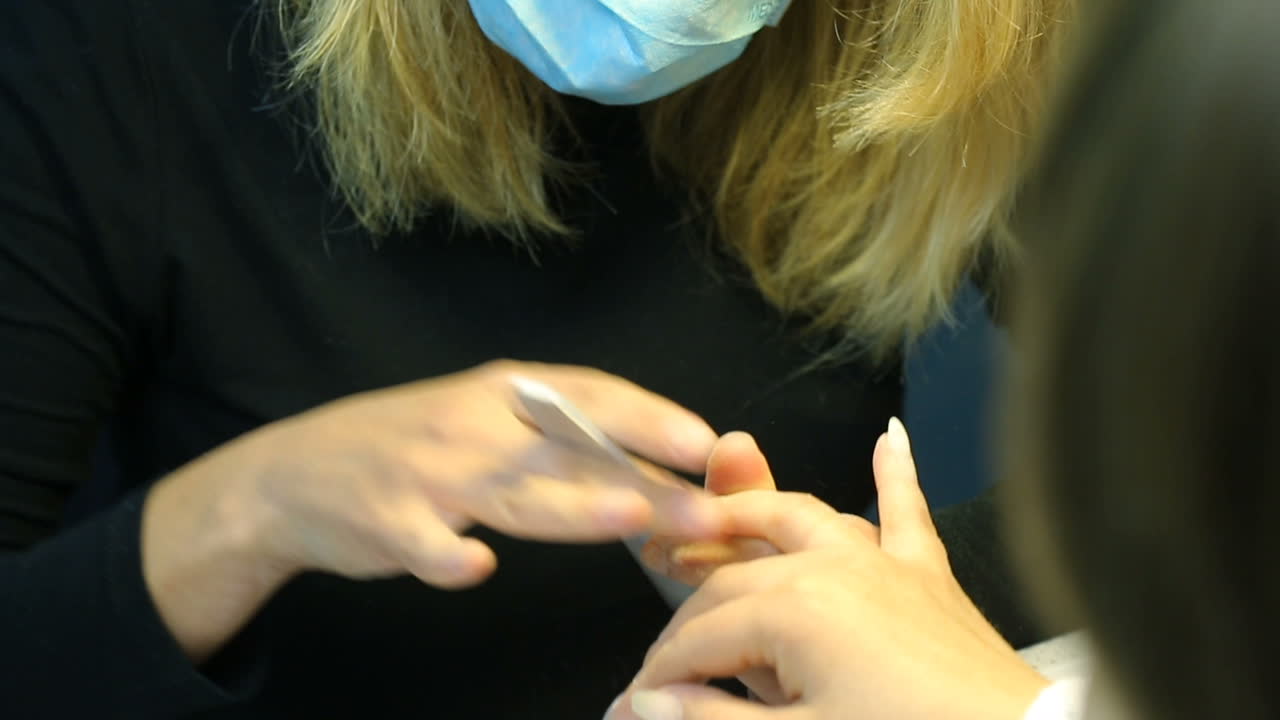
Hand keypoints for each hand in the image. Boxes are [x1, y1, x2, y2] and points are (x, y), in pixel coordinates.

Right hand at [141, 360, 721, 660]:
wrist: (296, 474)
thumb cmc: (415, 448)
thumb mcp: (486, 424)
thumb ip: (564, 446)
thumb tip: (661, 472)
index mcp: (501, 392)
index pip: (589, 395)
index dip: (649, 415)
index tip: (706, 440)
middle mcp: (471, 422)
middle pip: (568, 449)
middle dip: (641, 476)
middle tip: (705, 506)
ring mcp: (427, 470)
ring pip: (511, 491)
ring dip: (569, 504)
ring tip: (625, 514)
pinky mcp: (388, 519)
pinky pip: (425, 543)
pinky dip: (448, 558)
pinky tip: (474, 568)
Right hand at [606, 418, 1048, 719]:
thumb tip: (649, 706)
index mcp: (795, 607)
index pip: (698, 633)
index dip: (659, 672)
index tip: (637, 702)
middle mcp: (833, 567)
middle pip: (734, 577)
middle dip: (686, 614)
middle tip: (659, 655)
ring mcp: (882, 566)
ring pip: (800, 518)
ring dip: (750, 511)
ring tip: (712, 515)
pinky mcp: (927, 579)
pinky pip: (908, 511)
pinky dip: (897, 472)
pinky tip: (892, 437)